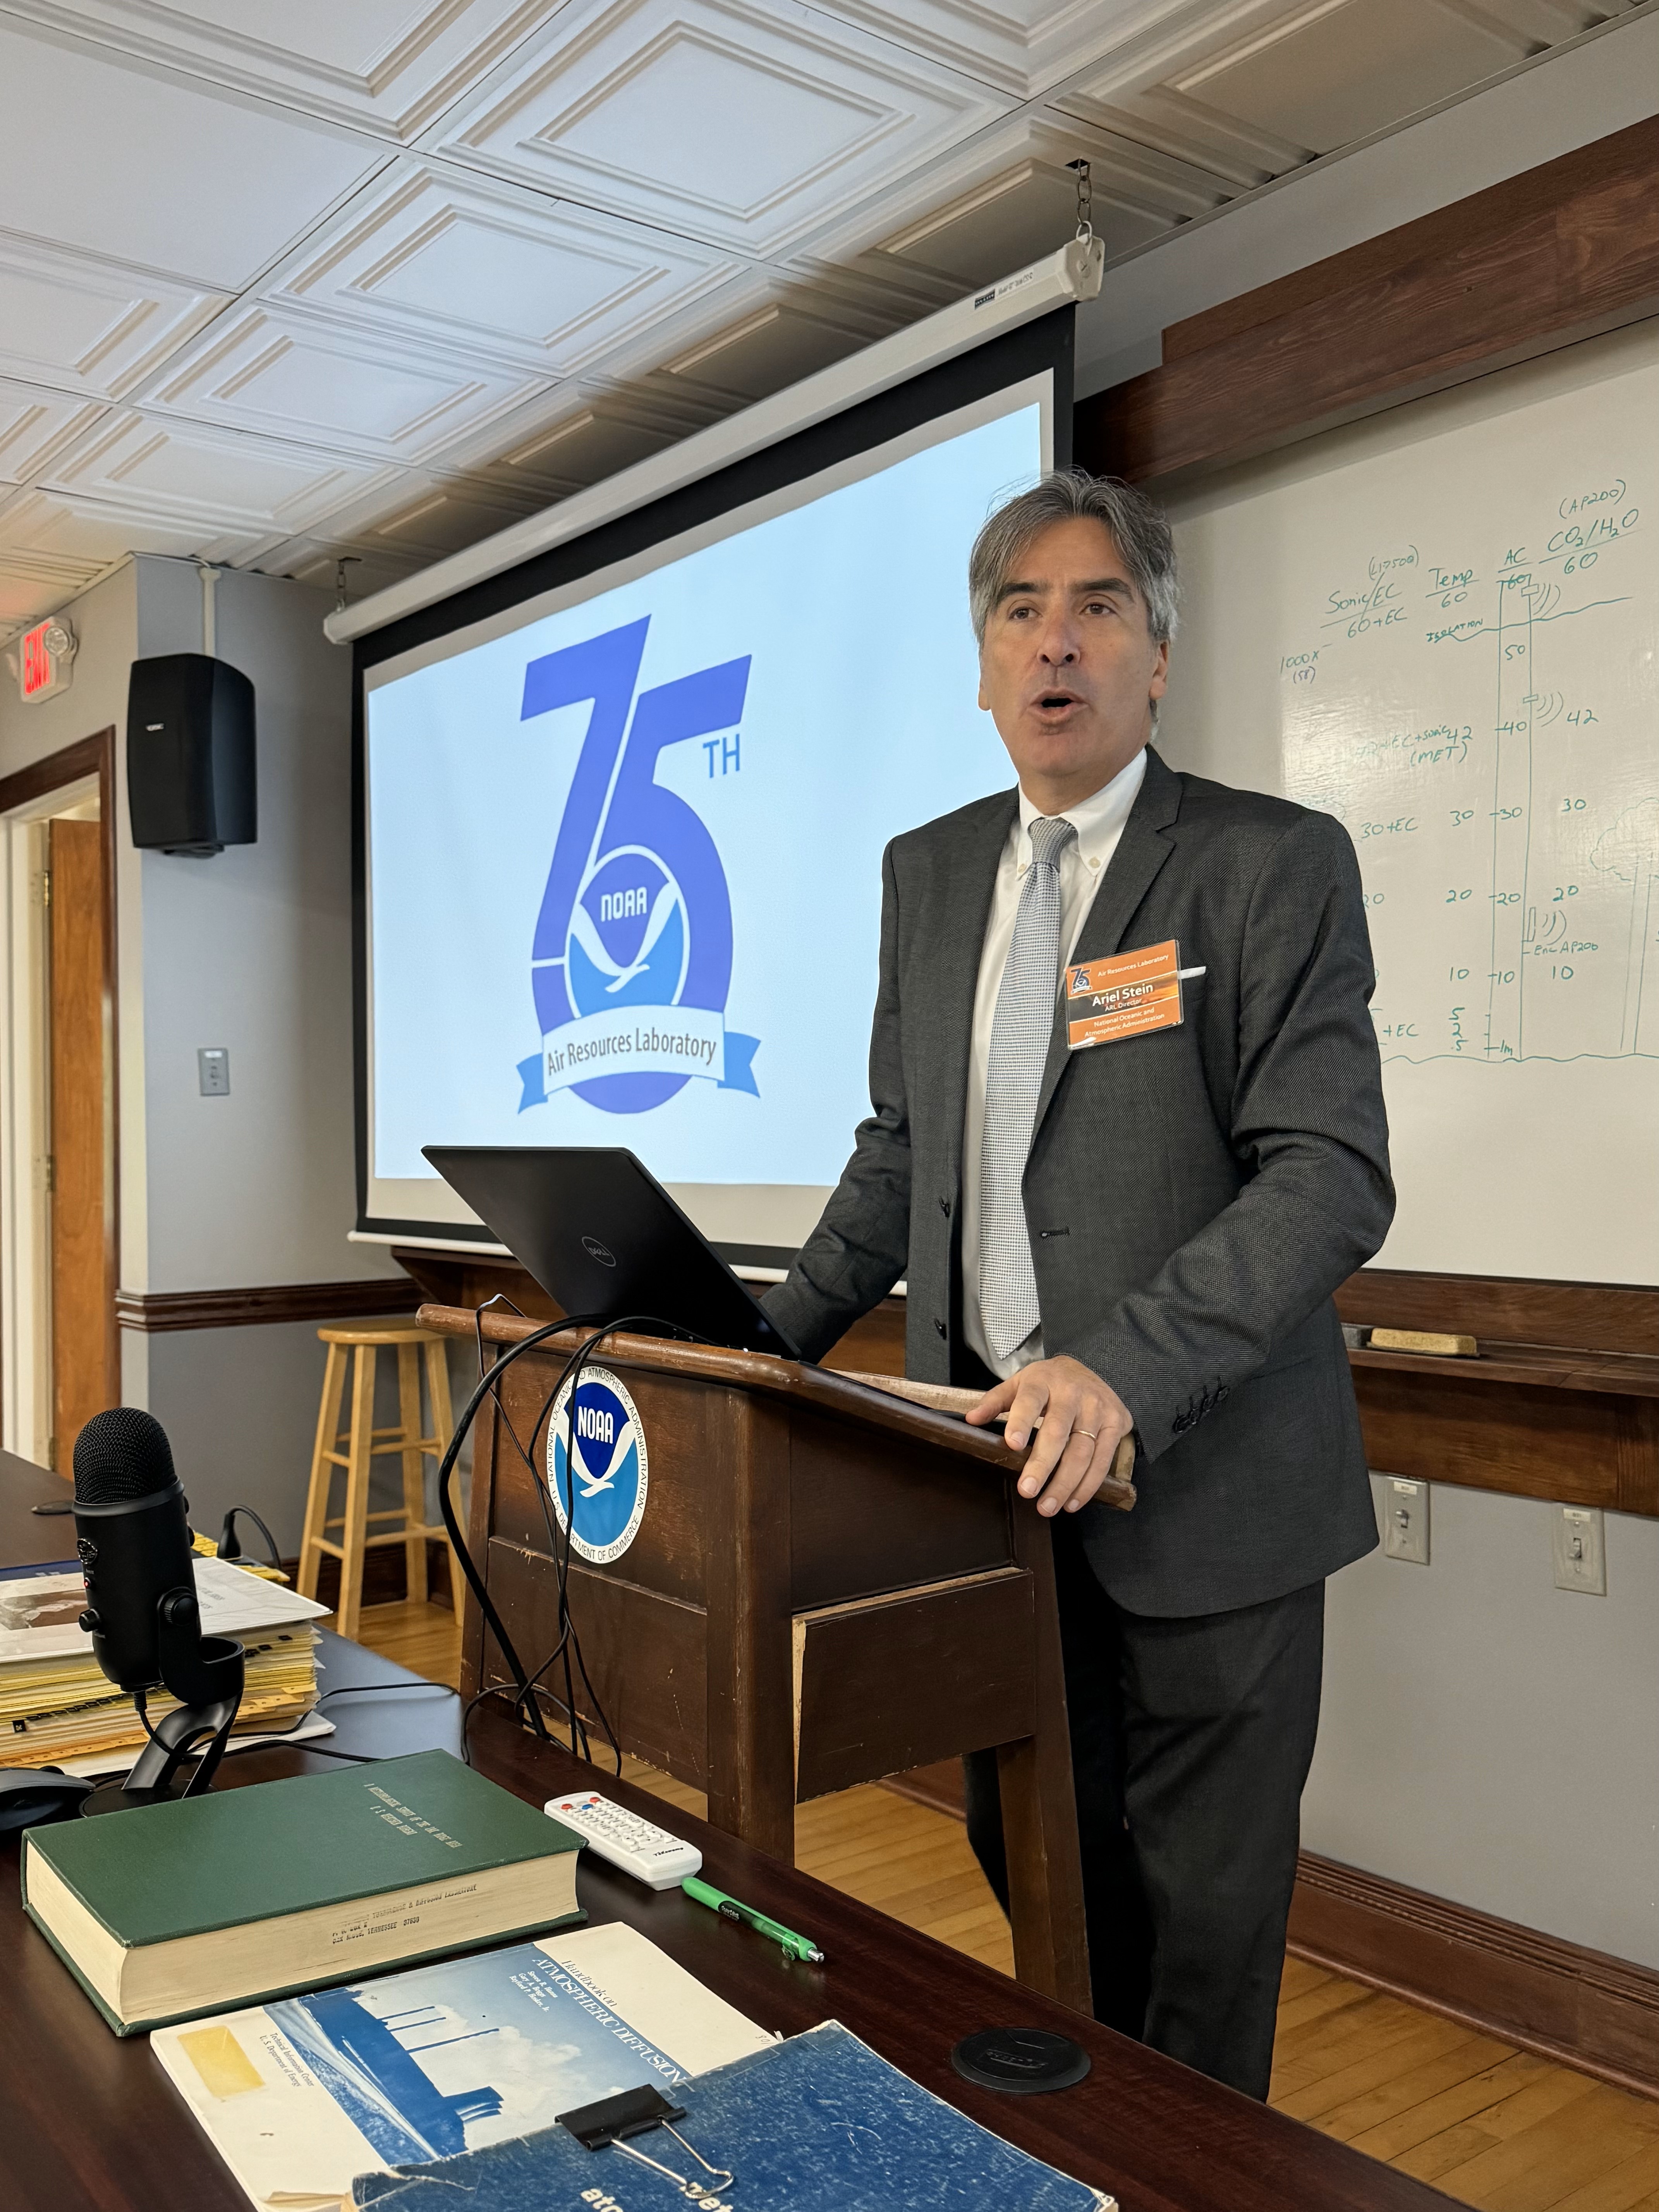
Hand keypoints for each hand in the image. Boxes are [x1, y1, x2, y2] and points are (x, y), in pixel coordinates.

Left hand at [965, 1356, 1131, 1516]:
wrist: (1089, 1369)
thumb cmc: (1047, 1383)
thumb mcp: (1019, 1384)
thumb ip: (995, 1402)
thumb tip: (971, 1420)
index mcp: (1043, 1380)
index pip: (1030, 1400)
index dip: (1021, 1422)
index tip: (1011, 1445)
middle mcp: (1073, 1392)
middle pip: (1058, 1431)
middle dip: (1042, 1464)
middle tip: (1027, 1491)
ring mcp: (1098, 1408)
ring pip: (1082, 1451)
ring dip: (1065, 1483)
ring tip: (1047, 1507)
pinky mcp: (1117, 1422)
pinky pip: (1103, 1459)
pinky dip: (1088, 1484)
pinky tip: (1073, 1502)